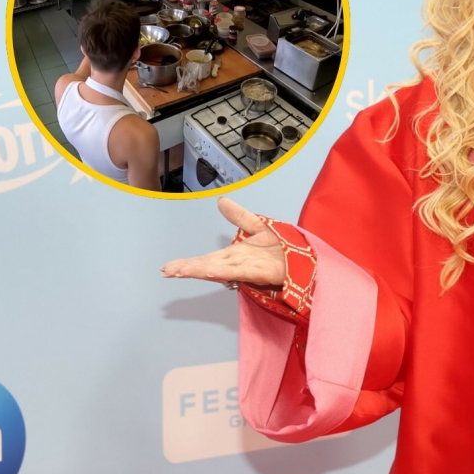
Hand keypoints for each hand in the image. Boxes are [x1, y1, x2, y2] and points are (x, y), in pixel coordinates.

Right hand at [159, 198, 284, 286]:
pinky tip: (206, 271)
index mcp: (237, 255)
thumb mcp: (260, 226)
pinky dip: (221, 271)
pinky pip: (237, 271)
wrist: (308, 258)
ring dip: (197, 270)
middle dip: (186, 269)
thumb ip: (239, 216)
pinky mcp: (260, 272)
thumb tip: (222, 201)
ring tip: (177, 271)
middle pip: (208, 266)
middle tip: (165, 271)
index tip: (169, 267)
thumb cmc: (287, 247)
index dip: (189, 262)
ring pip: (218, 270)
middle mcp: (239, 264)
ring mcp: (249, 269)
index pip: (208, 259)